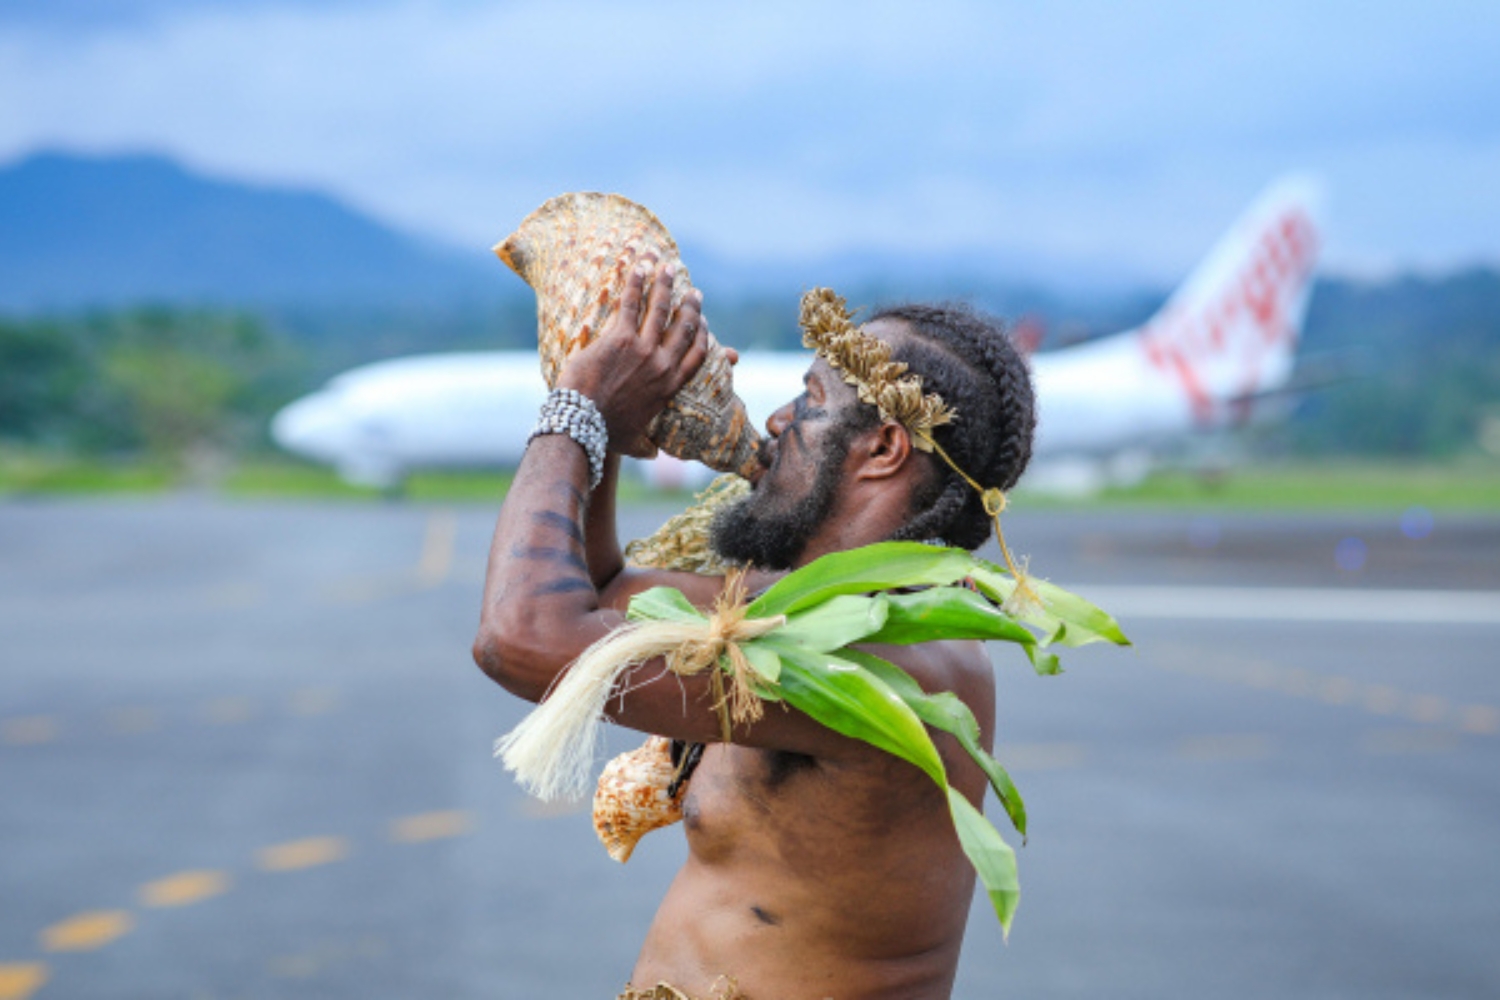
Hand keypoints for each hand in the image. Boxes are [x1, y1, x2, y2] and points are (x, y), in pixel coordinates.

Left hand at [556, 255, 708, 451]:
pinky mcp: (619, 339)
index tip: (703, 321)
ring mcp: (642, 350)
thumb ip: (646, 445)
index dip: (703, 335)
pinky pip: (631, 303)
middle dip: (690, 305)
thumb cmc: (606, 435)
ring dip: (666, 284)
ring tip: (668, 266)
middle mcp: (661, 365)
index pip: (696, 356)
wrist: (583, 425)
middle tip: (693, 291)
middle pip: (684, 328)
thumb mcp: (634, 442)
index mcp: (668, 387)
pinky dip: (636, 282)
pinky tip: (639, 265)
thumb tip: (653, 456)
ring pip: (661, 309)